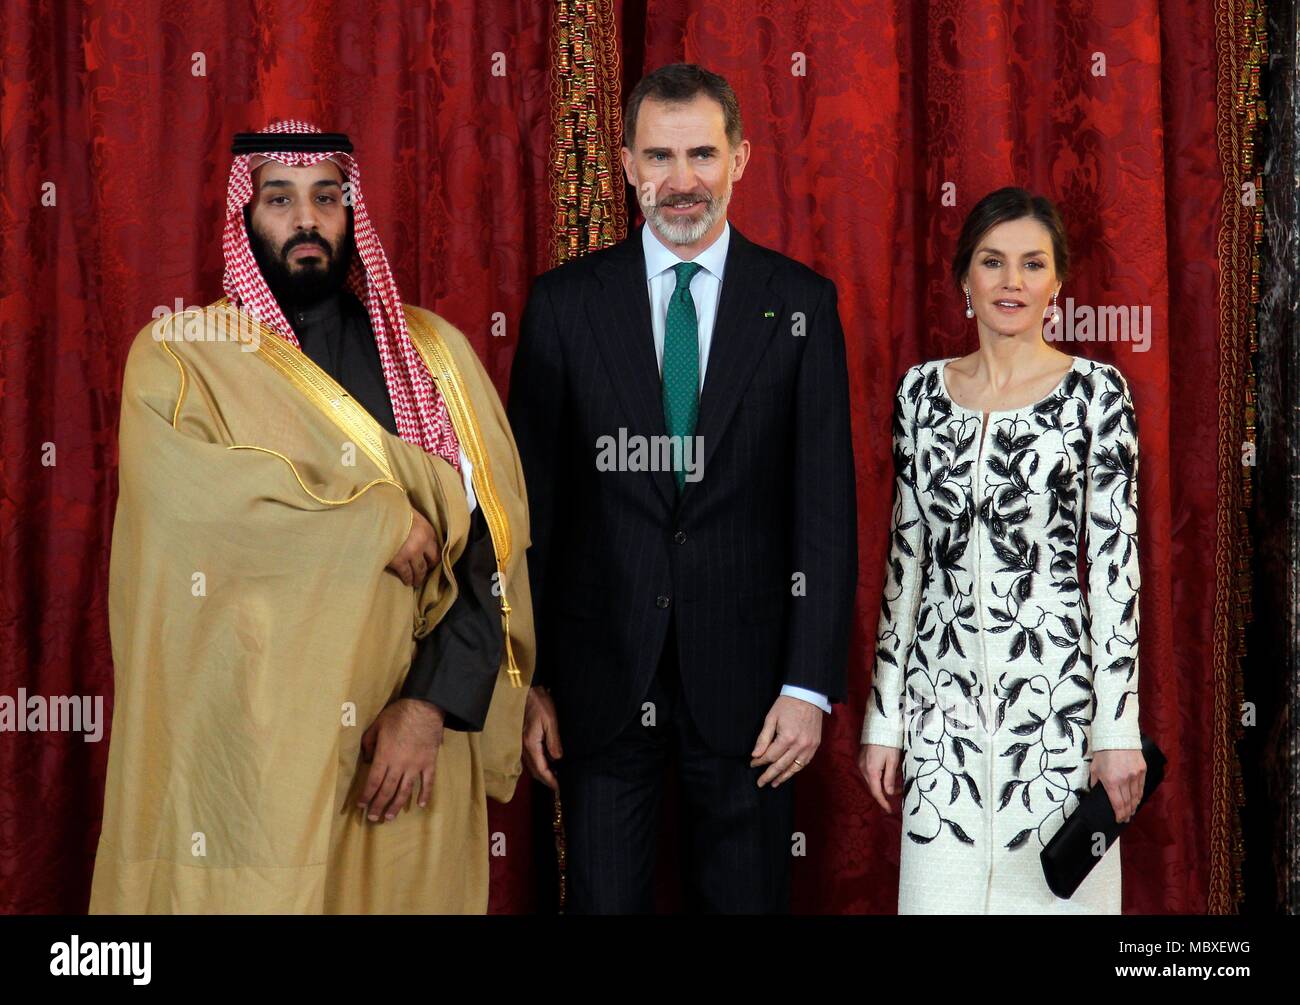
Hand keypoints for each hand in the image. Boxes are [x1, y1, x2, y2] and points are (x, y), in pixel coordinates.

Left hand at [357, 698, 444, 821]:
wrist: (424, 707)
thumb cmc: (398, 715)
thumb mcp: (376, 725)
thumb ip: (368, 743)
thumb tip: (368, 759)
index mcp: (385, 756)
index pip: (373, 781)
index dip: (366, 795)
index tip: (361, 805)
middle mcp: (399, 764)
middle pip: (387, 790)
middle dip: (378, 805)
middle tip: (373, 818)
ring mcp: (415, 765)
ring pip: (405, 791)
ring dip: (396, 805)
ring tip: (390, 817)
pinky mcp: (429, 762)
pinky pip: (427, 782)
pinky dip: (424, 794)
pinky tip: (420, 805)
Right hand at [387, 507, 440, 586]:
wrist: (376, 513)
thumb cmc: (391, 511)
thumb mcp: (409, 514)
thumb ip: (415, 524)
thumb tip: (414, 530)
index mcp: (428, 530)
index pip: (436, 548)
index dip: (433, 556)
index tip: (430, 561)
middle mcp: (423, 543)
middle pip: (431, 561)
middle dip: (428, 568)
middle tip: (425, 574)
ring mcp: (412, 553)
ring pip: (420, 570)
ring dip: (419, 577)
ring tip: (416, 582)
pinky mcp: (399, 561)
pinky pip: (406, 574)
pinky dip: (407, 579)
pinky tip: (407, 582)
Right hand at [522, 686, 562, 790]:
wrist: (527, 691)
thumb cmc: (539, 703)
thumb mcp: (550, 720)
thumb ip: (554, 741)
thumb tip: (558, 759)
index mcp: (531, 744)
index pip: (541, 769)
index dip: (550, 780)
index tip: (559, 788)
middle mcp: (524, 747)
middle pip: (535, 771)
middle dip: (546, 780)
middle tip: (559, 786)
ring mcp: (522, 743)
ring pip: (532, 766)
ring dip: (543, 773)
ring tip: (556, 776)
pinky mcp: (524, 739)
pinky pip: (531, 758)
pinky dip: (539, 764)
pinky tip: (549, 762)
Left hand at [750, 695, 822, 786]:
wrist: (809, 695)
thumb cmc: (787, 704)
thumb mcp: (771, 718)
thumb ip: (763, 738)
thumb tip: (755, 755)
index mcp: (787, 737)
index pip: (770, 756)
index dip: (759, 761)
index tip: (752, 764)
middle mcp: (800, 745)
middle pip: (781, 765)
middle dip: (769, 775)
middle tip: (760, 783)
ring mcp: (809, 747)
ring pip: (794, 768)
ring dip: (783, 777)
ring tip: (773, 784)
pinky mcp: (815, 745)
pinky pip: (804, 763)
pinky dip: (795, 769)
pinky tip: (788, 773)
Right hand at [858, 743, 901, 812]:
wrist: (879, 724)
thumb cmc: (888, 742)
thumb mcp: (893, 760)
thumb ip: (890, 778)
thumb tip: (889, 793)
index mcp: (871, 771)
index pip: (876, 792)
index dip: (883, 802)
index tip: (889, 810)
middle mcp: (863, 768)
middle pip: (873, 786)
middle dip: (885, 791)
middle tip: (899, 790)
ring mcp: (861, 762)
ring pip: (872, 779)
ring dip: (883, 782)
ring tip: (896, 778)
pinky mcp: (862, 758)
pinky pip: (870, 771)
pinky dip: (879, 774)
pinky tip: (887, 770)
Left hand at [1089, 748, 1146, 822]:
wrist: (1117, 736)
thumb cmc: (1103, 752)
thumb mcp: (1094, 768)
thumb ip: (1095, 782)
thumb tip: (1095, 791)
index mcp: (1111, 782)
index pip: (1117, 804)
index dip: (1119, 814)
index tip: (1119, 820)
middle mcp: (1125, 781)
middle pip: (1128, 802)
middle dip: (1127, 812)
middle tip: (1126, 819)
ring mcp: (1135, 776)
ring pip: (1136, 796)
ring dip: (1134, 805)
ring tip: (1132, 812)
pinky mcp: (1142, 770)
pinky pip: (1142, 787)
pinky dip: (1140, 795)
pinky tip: (1138, 799)